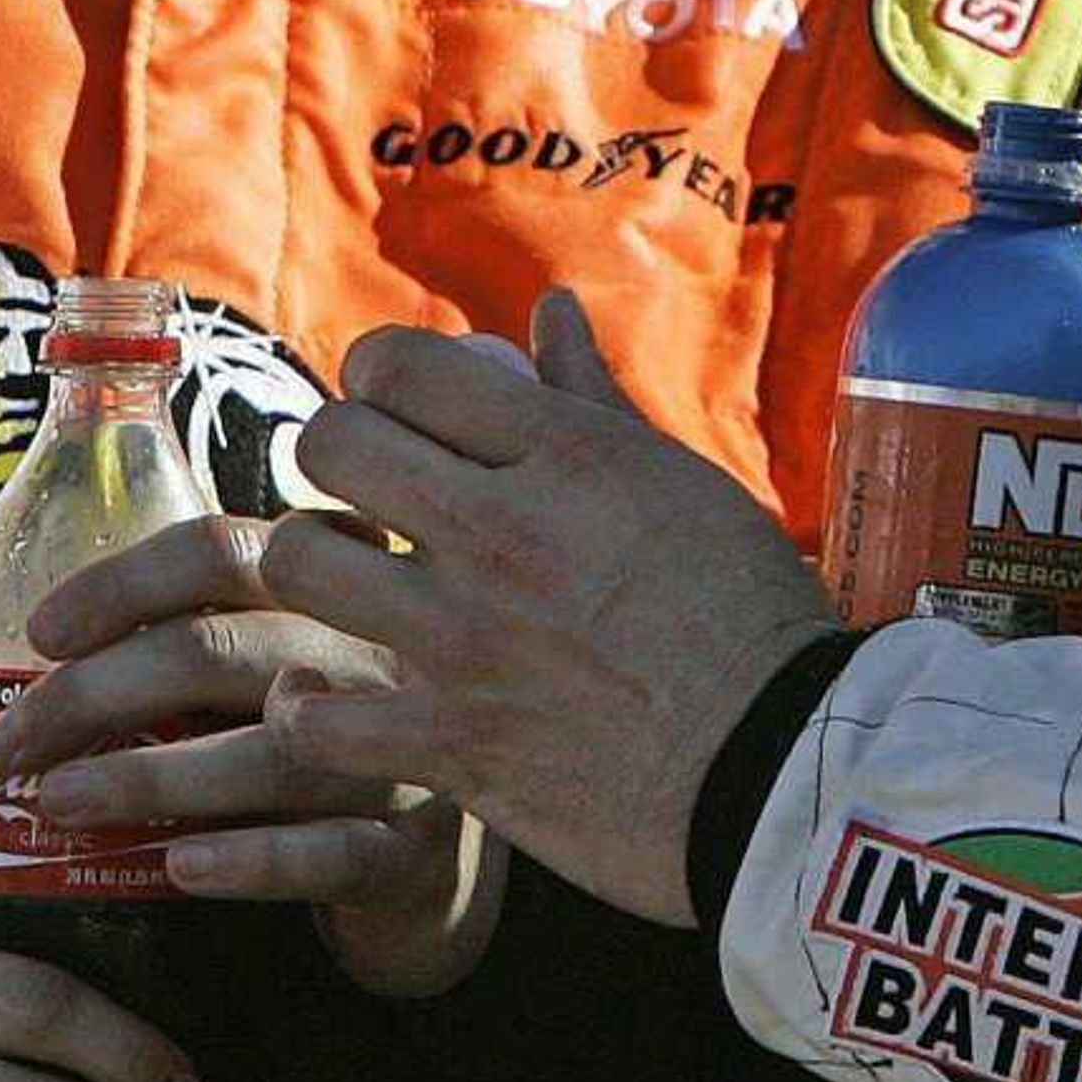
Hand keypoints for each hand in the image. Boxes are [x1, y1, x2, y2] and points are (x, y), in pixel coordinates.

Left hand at [0, 515, 501, 995]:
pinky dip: (251, 859)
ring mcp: (405, 752)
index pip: (225, 551)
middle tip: (10, 745)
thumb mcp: (287, 652)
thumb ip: (204, 627)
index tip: (40, 632)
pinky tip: (179, 867)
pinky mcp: (416, 852)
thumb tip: (38, 641)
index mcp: (337, 584)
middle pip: (223, 649)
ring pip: (269, 753)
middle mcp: (376, 653)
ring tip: (56, 801)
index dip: (124, 584)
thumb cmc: (335, 732)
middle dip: (97, 693)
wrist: (446, 851)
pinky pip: (332, 854)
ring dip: (147, 776)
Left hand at [262, 292, 847, 926]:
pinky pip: (315, 716)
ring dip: (312, 564)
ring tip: (348, 580)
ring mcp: (468, 641)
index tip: (401, 407)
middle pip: (330, 444)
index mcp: (567, 455)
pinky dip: (308, 709)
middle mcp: (503, 533)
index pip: (402, 365)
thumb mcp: (682, 482)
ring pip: (299, 560)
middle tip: (367, 488)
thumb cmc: (749, 615)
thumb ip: (592, 398)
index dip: (382, 375)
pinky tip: (335, 697)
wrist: (782, 771)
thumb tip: (550, 311)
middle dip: (336, 452)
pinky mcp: (452, 744)